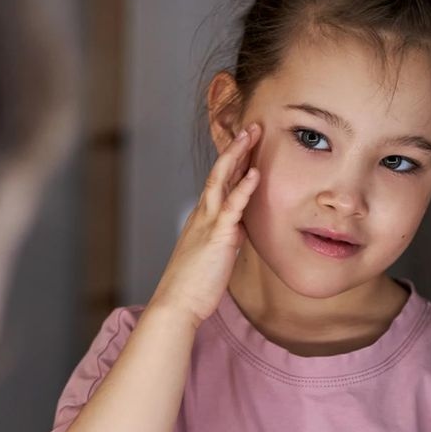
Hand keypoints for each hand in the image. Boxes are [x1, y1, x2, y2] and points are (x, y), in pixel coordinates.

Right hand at [148, 123, 260, 328]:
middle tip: (251, 127)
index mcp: (202, 219)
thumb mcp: (211, 256)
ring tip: (251, 135)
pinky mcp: (217, 236)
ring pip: (221, 180)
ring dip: (237, 156)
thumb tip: (238, 232)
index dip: (233, 162)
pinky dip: (244, 188)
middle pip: (219, 173)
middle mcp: (202, 215)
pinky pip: (232, 207)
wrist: (176, 304)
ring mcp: (208, 223)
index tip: (245, 144)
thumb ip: (225, 239)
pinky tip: (255, 173)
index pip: (218, 183)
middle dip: (236, 148)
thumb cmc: (192, 286)